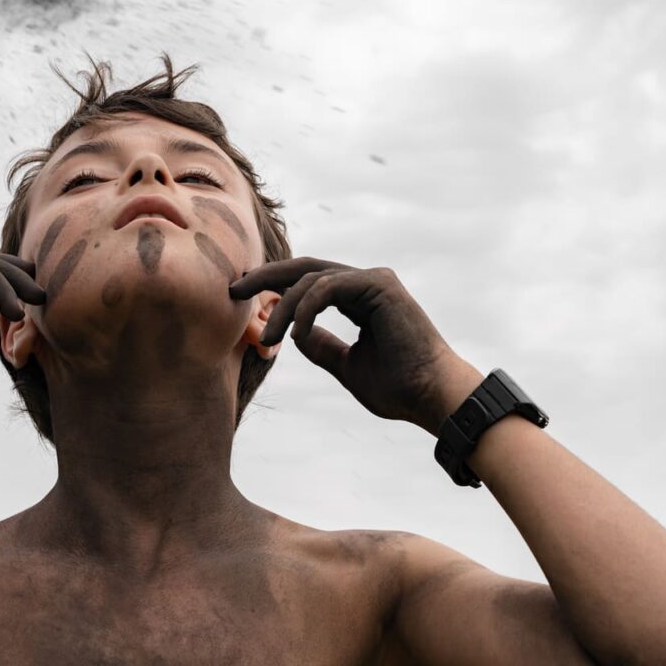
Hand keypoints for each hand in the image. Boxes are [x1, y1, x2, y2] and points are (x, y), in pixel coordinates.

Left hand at [229, 258, 472, 433]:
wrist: (432, 398)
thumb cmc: (398, 388)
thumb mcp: (346, 366)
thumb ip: (321, 346)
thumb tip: (293, 335)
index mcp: (358, 298)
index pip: (308, 282)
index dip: (273, 287)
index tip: (242, 299)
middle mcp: (365, 283)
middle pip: (304, 268)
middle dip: (265, 277)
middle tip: (233, 290)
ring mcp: (373, 280)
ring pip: (311, 279)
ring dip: (282, 307)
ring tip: (266, 337)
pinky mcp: (379, 285)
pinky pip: (328, 287)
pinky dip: (305, 308)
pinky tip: (294, 333)